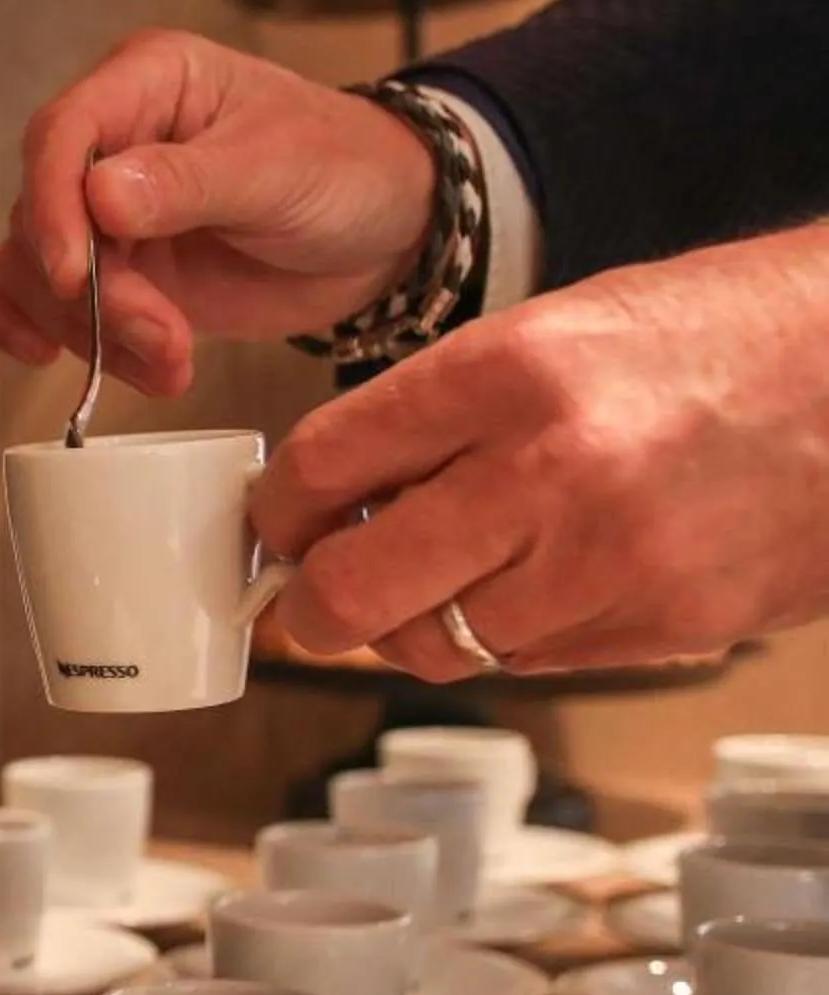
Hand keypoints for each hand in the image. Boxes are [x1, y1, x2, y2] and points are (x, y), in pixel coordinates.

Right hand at [0, 30, 436, 395]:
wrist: (386, 233)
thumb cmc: (346, 169)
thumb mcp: (280, 166)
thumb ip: (189, 181)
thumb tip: (99, 197)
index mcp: (145, 83)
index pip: (61, 133)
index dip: (53, 206)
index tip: (74, 276)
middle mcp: (108, 143)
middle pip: (40, 217)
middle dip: (94, 292)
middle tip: (163, 335)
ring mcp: (101, 213)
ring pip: (31, 271)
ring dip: (89, 331)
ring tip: (168, 362)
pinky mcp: (109, 271)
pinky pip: (30, 298)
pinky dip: (39, 333)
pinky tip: (62, 360)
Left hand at [247, 227, 828, 676]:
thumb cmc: (716, 338)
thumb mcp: (554, 333)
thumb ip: (437, 416)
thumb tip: (329, 503)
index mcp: (510, 372)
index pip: (323, 467)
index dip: (279, 513)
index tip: (279, 526)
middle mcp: (554, 470)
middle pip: (357, 589)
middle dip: (315, 603)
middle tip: (313, 596)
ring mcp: (614, 561)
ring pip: (438, 645)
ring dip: (417, 626)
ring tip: (441, 581)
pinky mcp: (667, 626)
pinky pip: (530, 661)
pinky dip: (511, 636)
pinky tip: (540, 584)